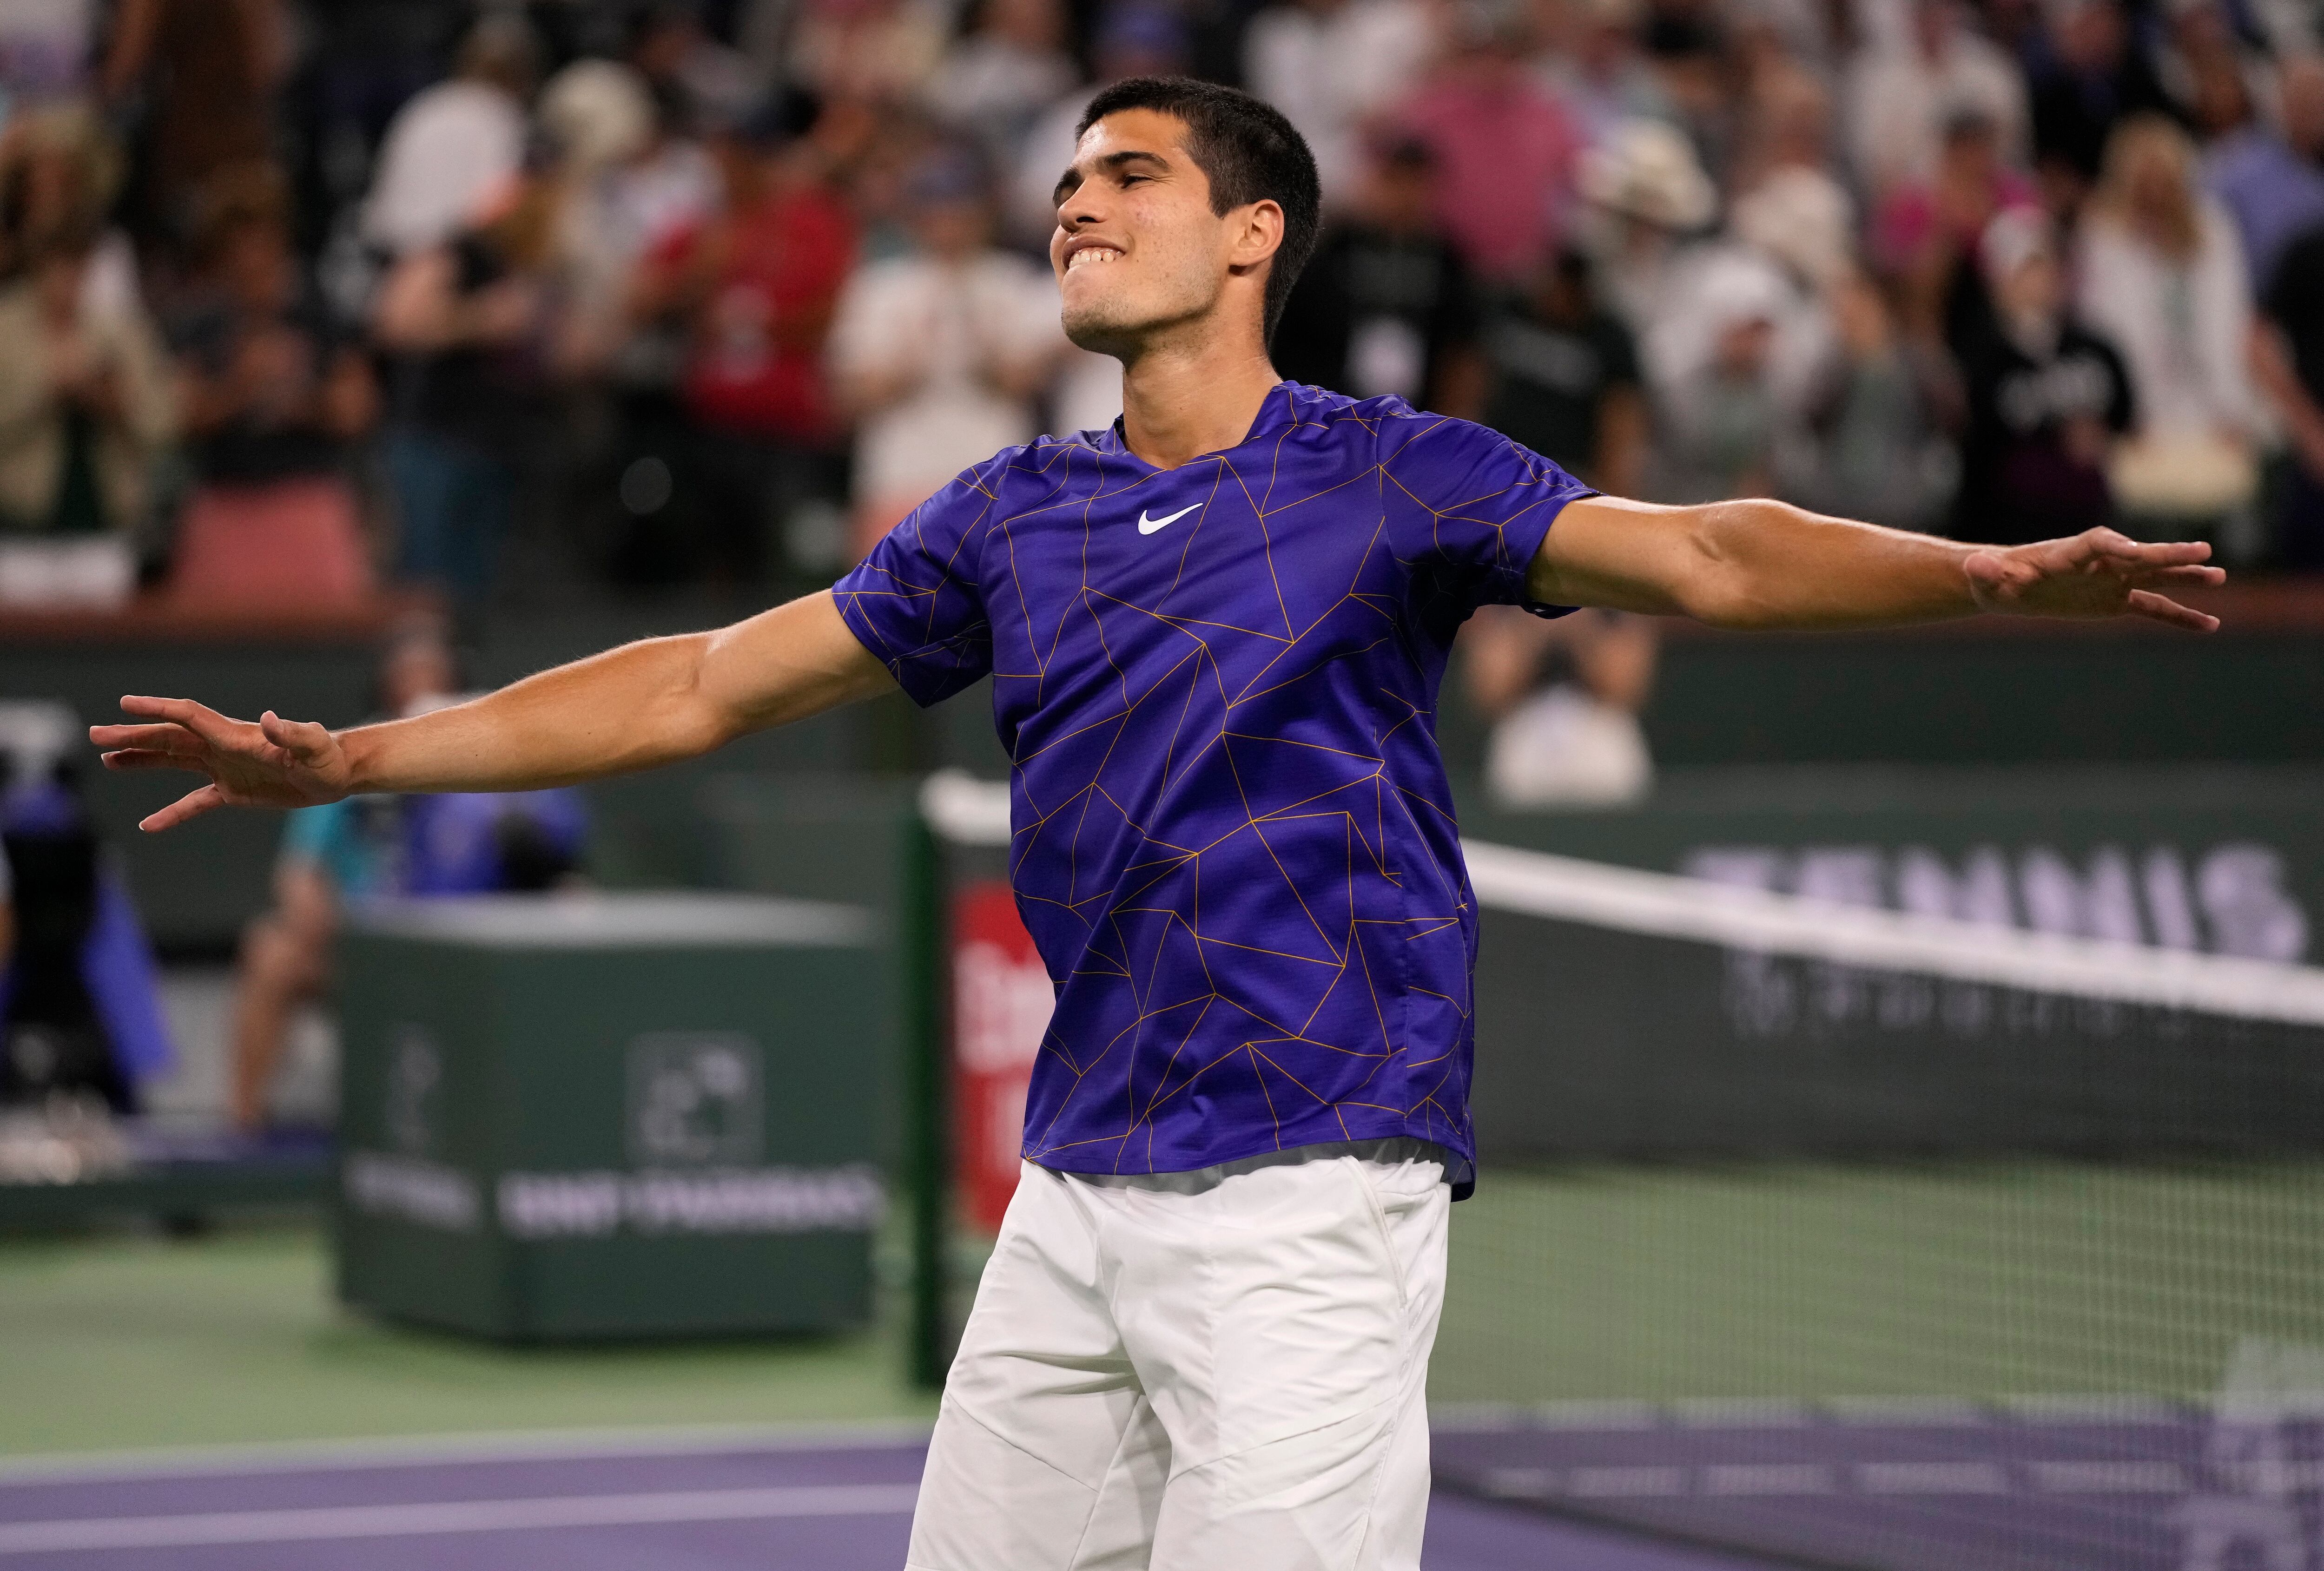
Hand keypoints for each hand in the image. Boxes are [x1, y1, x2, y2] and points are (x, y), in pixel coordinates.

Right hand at [89, 699, 354, 830]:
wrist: (338, 774)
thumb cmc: (328, 757)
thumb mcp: (313, 746)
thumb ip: (292, 733)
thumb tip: (271, 719)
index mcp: (235, 736)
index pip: (188, 717)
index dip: (157, 709)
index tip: (125, 703)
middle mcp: (223, 748)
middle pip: (169, 738)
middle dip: (133, 735)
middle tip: (95, 735)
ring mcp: (224, 769)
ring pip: (173, 762)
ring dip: (141, 760)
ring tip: (108, 760)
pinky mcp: (233, 792)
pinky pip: (194, 802)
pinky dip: (171, 812)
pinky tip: (148, 826)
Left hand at [1963, 528, 2223, 631]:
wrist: (2004, 586)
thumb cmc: (1994, 579)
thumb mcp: (1986, 577)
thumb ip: (1985, 570)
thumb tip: (1975, 565)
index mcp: (2069, 553)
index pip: (2098, 545)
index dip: (2117, 547)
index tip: (2136, 552)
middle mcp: (2098, 563)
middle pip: (2138, 556)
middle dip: (2167, 554)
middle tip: (2202, 551)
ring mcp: (2111, 581)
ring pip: (2155, 576)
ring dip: (2185, 577)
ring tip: (2219, 577)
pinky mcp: (2115, 602)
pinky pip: (2153, 608)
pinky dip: (2180, 617)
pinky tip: (2209, 625)